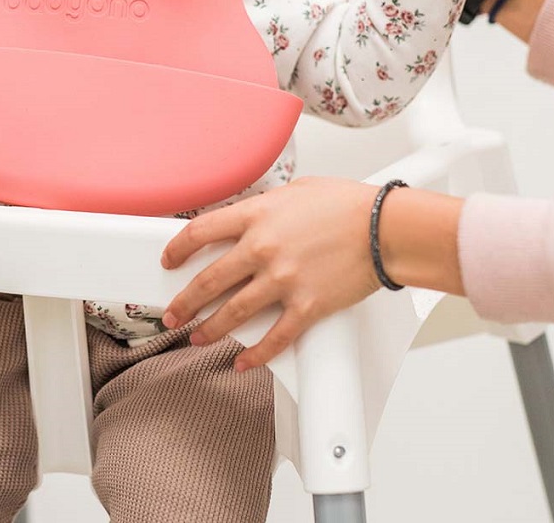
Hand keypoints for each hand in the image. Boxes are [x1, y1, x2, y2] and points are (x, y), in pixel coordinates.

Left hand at [160, 177, 380, 370]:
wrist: (384, 228)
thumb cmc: (347, 204)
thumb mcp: (296, 191)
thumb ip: (267, 206)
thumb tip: (252, 217)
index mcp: (257, 215)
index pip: (200, 232)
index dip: (177, 249)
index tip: (170, 260)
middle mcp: (262, 248)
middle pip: (208, 280)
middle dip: (184, 302)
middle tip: (172, 313)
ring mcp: (282, 280)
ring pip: (233, 313)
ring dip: (210, 330)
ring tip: (198, 337)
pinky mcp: (306, 307)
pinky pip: (274, 338)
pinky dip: (256, 355)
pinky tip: (244, 362)